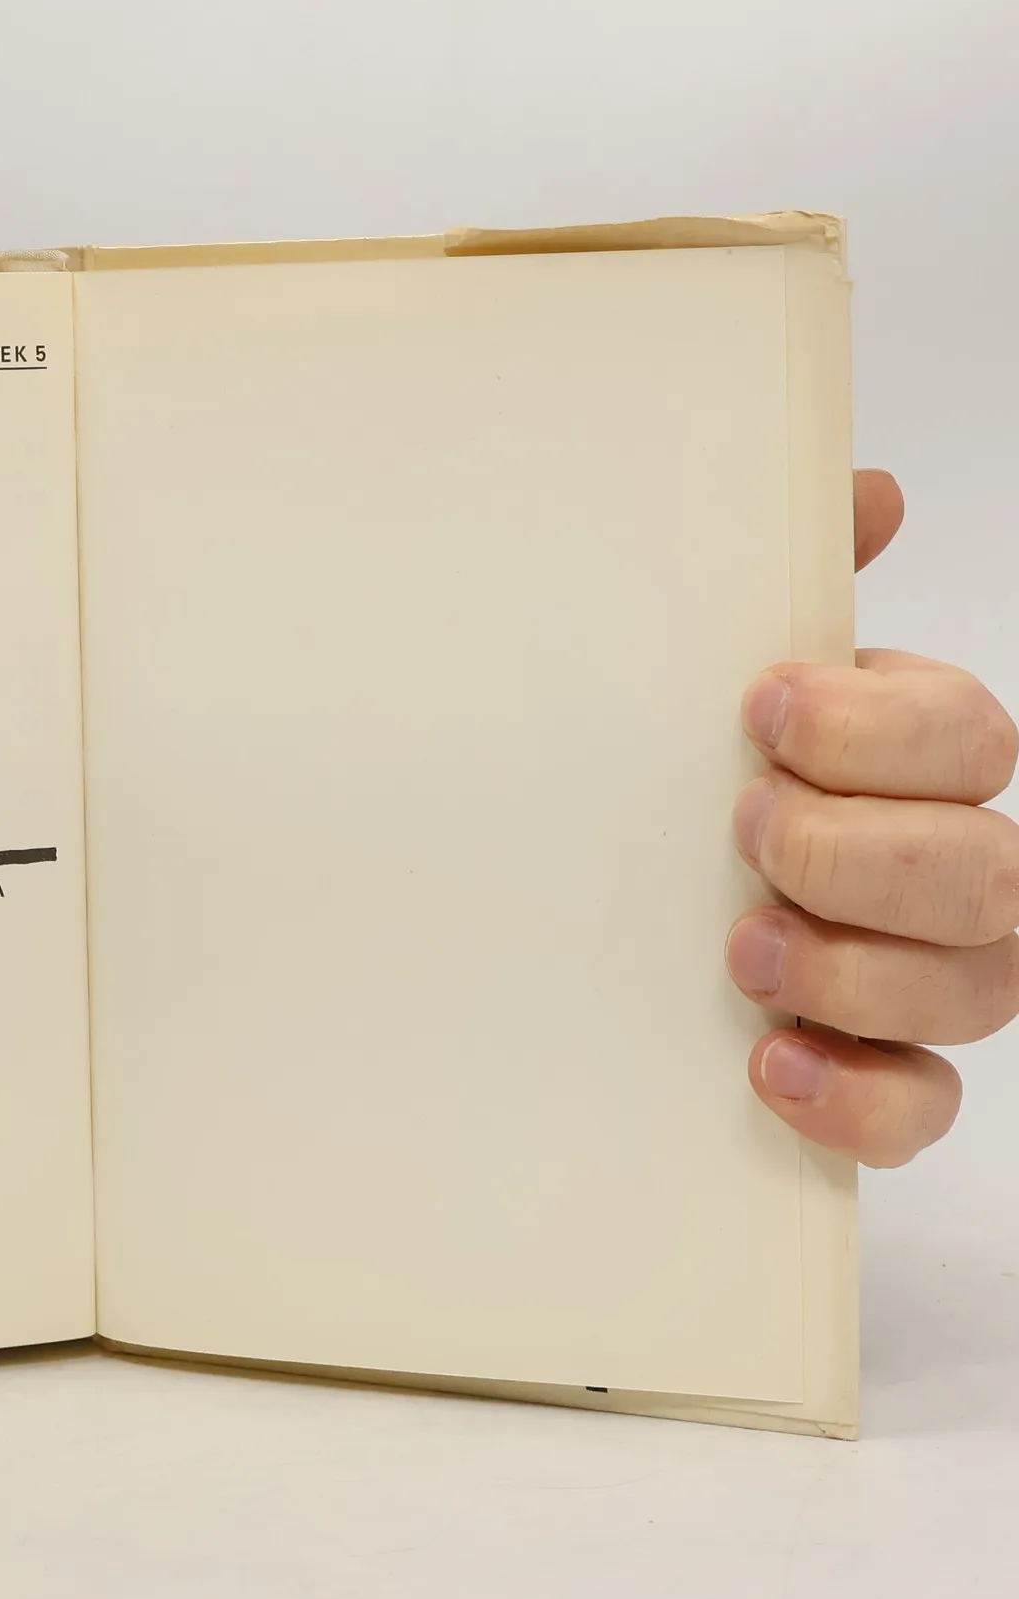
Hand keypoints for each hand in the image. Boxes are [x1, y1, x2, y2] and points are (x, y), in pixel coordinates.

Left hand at [727, 471, 1018, 1166]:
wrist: (617, 899)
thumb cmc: (694, 773)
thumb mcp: (713, 674)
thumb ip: (789, 584)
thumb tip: (869, 490)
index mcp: (918, 758)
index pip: (969, 737)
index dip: (873, 728)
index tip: (758, 710)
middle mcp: (950, 867)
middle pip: (986, 870)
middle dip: (859, 854)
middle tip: (746, 833)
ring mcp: (929, 979)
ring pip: (973, 991)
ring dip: (851, 970)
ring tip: (741, 951)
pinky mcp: (882, 1073)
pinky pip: (923, 1107)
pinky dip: (856, 1096)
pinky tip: (768, 1063)